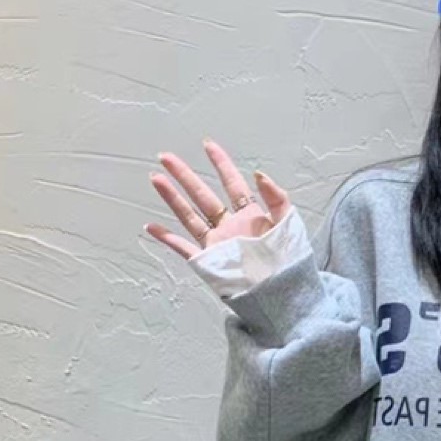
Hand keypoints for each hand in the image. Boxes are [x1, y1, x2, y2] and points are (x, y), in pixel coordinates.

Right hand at [145, 139, 291, 260]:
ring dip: (172, 197)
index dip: (221, 163)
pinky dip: (166, 238)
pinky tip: (151, 227)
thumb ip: (276, 197)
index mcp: (250, 217)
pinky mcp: (208, 261)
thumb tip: (258, 173)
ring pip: (189, 216)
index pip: (232, 184)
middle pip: (203, 195)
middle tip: (166, 157)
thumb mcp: (288, 224)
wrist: (281, 295)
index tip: (208, 145)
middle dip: (184, 175)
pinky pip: (183, 248)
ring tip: (156, 178)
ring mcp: (217, 244)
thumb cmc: (288, 262)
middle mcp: (230, 227)